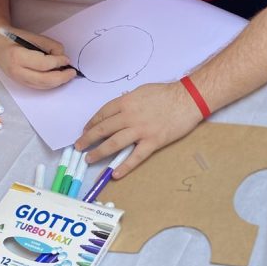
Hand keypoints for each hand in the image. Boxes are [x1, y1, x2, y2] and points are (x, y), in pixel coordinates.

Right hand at [0, 27, 76, 89]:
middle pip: (44, 80)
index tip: (67, 59)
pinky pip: (39, 87)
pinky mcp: (20, 83)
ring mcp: (17, 79)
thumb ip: (50, 46)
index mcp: (17, 56)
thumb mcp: (33, 36)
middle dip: (62, 77)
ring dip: (58, 82)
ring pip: (42, 86)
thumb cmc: (14, 37)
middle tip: (72, 72)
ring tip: (67, 75)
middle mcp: (16, 71)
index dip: (58, 62)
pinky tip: (58, 78)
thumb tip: (63, 58)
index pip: (43, 64)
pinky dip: (50, 83)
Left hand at [75, 81, 202, 178]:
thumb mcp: (142, 91)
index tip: (85, 130)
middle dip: (88, 139)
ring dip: (99, 152)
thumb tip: (120, 110)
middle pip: (103, 129)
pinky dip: (124, 166)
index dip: (92, 123)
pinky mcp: (153, 142)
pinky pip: (135, 157)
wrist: (188, 99)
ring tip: (89, 159)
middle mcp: (129, 116)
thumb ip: (129, 101)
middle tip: (79, 147)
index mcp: (126, 102)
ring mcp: (140, 130)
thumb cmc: (167, 93)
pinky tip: (115, 174)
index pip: (103, 114)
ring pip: (114, 143)